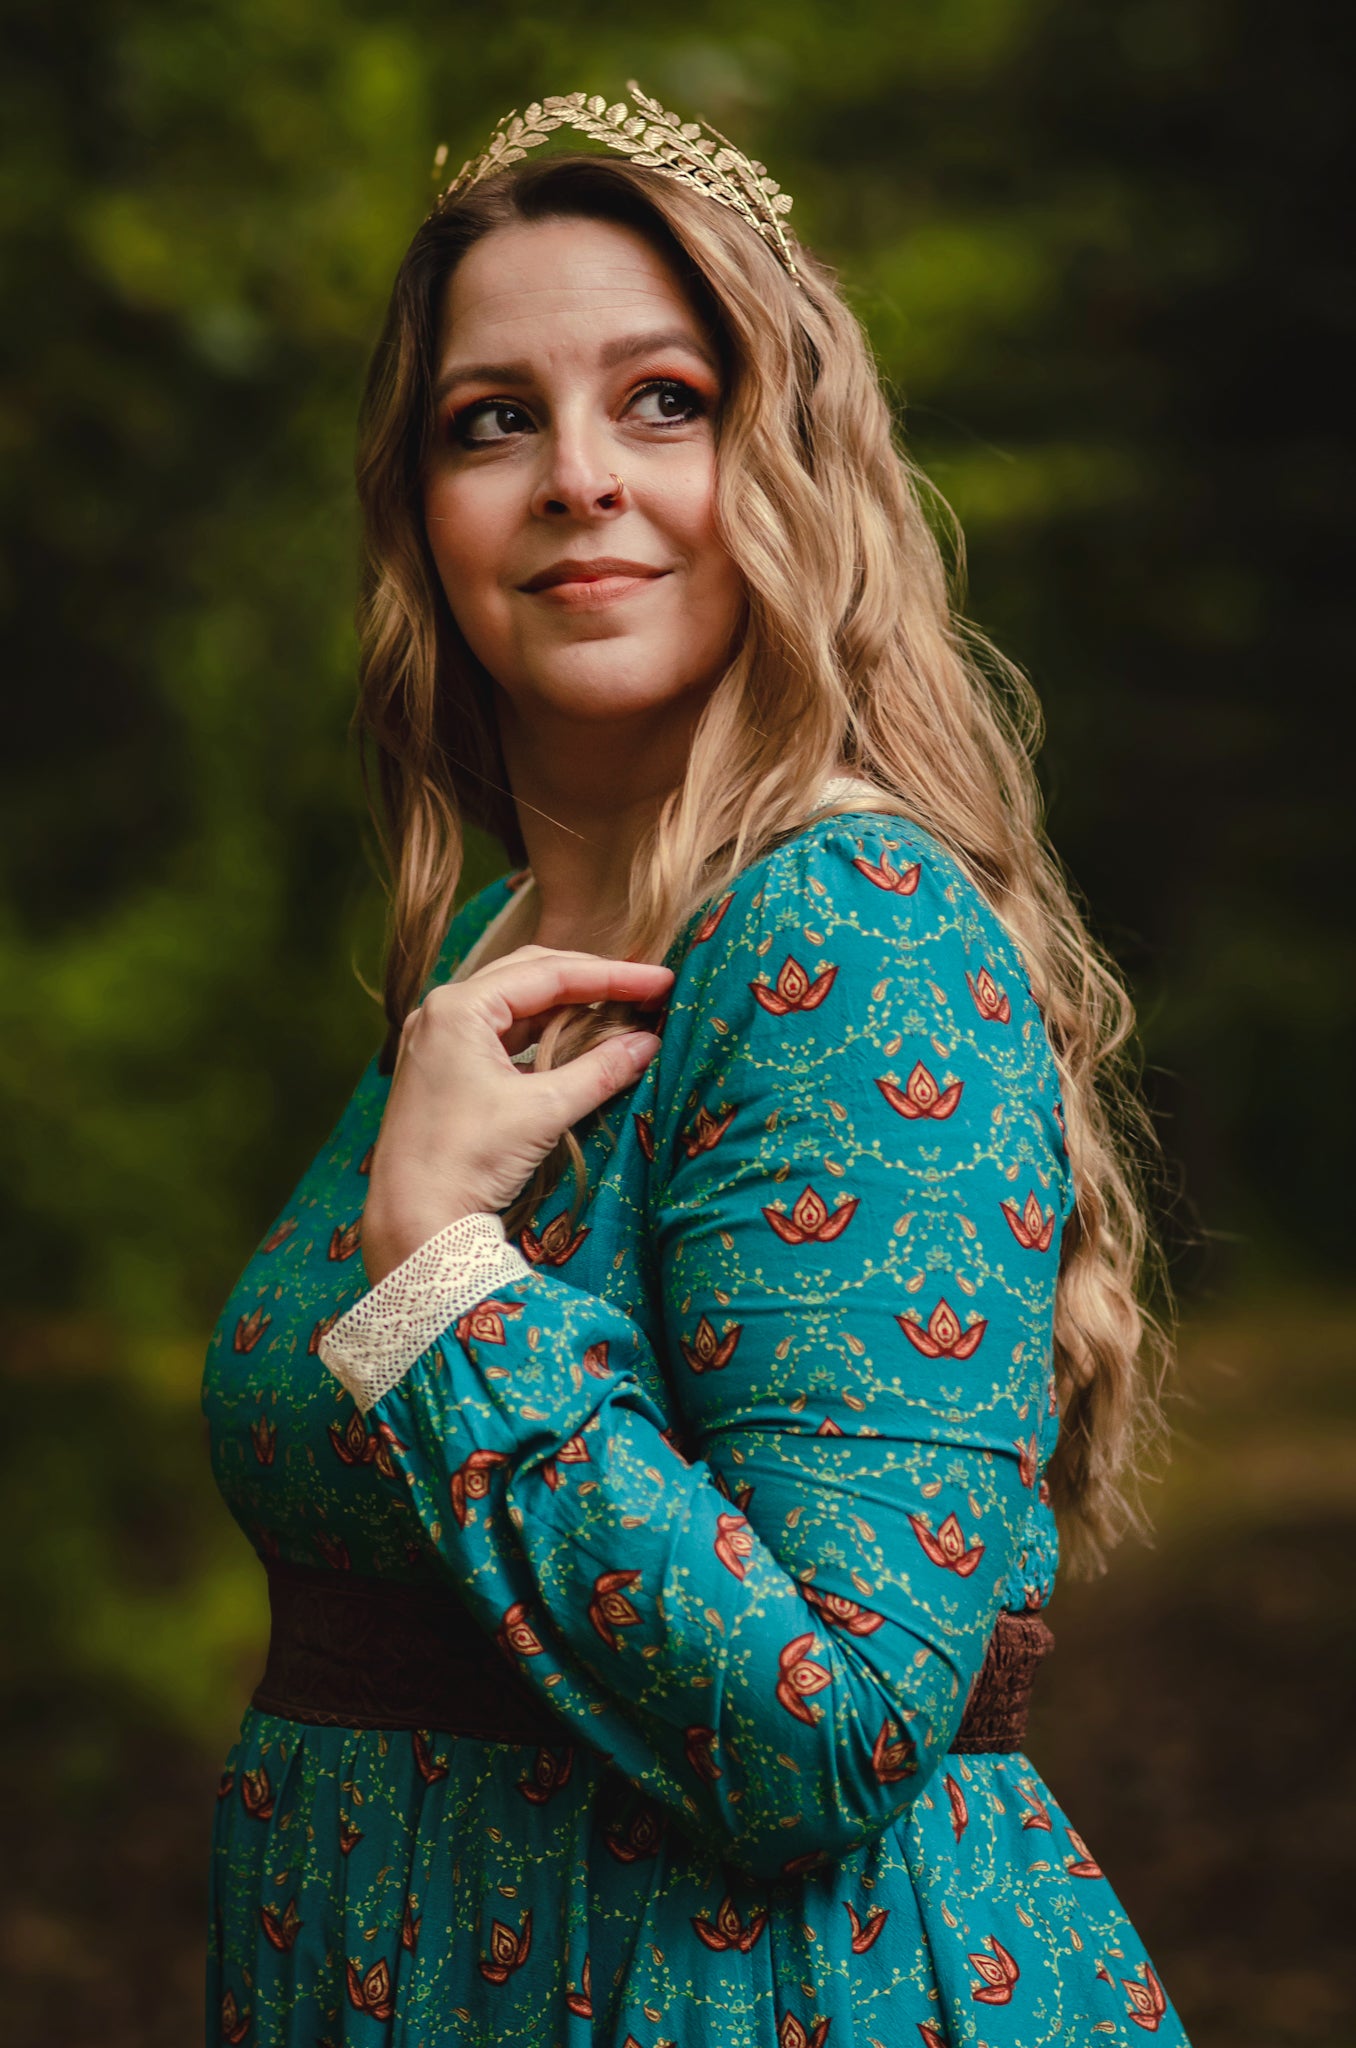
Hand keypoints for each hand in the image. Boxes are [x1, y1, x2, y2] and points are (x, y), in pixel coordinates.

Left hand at [360, 944, 673, 1284]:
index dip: (612, 975)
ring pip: (516, 1005)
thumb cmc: (468, 1159)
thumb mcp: (543, 1110)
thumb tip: (649, 1042)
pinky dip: (542, 1036)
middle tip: (644, 989)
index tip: (659, 980)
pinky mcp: (443, 1069)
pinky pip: (501, 1035)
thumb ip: (600, 1070)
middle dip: (591, 980)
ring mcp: (438, 1039)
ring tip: (619, 1011)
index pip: (549, 973)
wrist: (413, 1220)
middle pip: (530, 975)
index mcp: (458, 1007)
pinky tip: (577, 1042)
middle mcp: (442, 1012)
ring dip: (568, 1008)